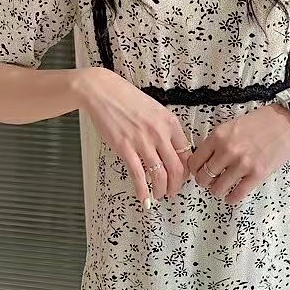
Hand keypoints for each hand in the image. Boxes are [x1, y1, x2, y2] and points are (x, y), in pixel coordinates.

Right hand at [74, 67, 193, 208]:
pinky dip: (142, 190)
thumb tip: (174, 149)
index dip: (186, 171)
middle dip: (177, 185)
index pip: (187, 154)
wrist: (103, 91)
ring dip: (161, 190)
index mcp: (170, 123)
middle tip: (173, 192)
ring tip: (159, 195)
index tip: (183, 177)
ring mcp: (143, 142)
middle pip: (177, 169)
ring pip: (160, 175)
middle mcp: (160, 134)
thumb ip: (166, 129)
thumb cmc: (128, 99)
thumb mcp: (156, 110)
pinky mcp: (125, 148)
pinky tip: (144, 198)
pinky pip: (138, 175)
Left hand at [187, 102, 289, 204]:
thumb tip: (206, 159)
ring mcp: (242, 163)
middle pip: (203, 177)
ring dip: (218, 191)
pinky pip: (237, 194)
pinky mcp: (257, 174)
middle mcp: (227, 150)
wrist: (287, 122)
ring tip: (222, 188)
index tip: (199, 172)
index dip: (195, 170)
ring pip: (217, 188)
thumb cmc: (262, 122)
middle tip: (210, 182)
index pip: (195, 161)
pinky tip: (232, 196)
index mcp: (218, 136)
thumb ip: (218, 141)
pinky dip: (232, 198)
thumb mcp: (232, 125)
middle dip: (205, 182)